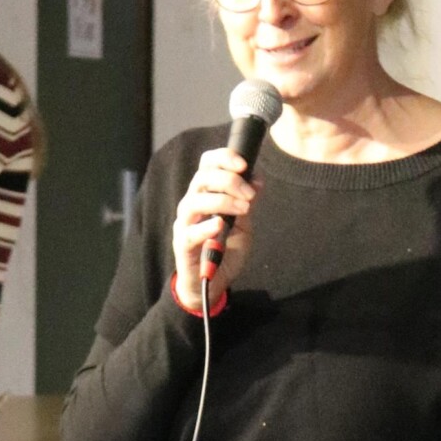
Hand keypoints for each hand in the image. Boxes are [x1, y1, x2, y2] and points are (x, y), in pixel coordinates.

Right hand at [173, 148, 257, 311]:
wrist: (212, 282)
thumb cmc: (225, 249)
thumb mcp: (244, 223)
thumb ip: (248, 202)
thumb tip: (257, 179)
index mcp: (206, 193)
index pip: (208, 164)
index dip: (223, 158)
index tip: (244, 164)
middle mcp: (192, 203)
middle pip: (202, 178)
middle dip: (229, 181)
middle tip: (250, 195)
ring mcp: (185, 223)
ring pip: (195, 201)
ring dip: (222, 201)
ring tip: (244, 209)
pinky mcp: (182, 245)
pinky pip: (190, 232)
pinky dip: (205, 226)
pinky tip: (220, 224)